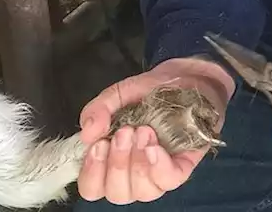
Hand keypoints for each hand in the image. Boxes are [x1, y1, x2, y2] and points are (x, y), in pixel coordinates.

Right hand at [76, 57, 235, 203]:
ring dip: (138, 163)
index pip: (92, 188)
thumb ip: (99, 110)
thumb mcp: (118, 95)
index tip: (99, 145)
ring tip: (143, 131)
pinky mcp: (182, 167)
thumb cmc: (148, 92)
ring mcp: (158, 173)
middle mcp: (132, 174)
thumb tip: (87, 134)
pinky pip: (169, 180)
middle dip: (117, 164)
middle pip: (117, 194)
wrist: (185, 78)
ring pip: (142, 191)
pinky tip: (155, 147)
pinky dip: (159, 166)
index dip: (92, 173)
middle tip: (125, 132)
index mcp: (110, 161)